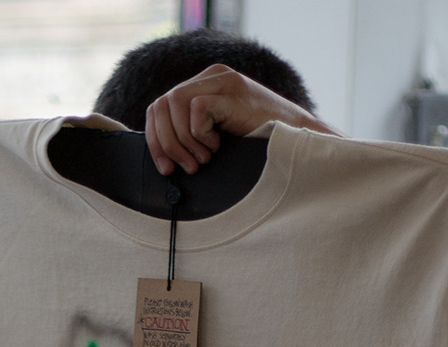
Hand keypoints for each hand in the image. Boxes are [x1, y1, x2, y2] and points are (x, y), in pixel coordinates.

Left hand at [145, 64, 339, 175]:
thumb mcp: (215, 138)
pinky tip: (218, 145)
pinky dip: (200, 134)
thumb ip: (190, 134)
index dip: (155, 139)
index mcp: (203, 86)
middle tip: (184, 167)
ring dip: (183, 141)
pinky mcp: (232, 90)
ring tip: (204, 158)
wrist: (292, 140)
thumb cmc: (255, 144)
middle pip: (161, 105)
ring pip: (175, 105)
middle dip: (165, 143)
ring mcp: (222, 81)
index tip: (164, 168)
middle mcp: (210, 77)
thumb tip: (161, 154)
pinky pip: (196, 109)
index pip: (159, 107)